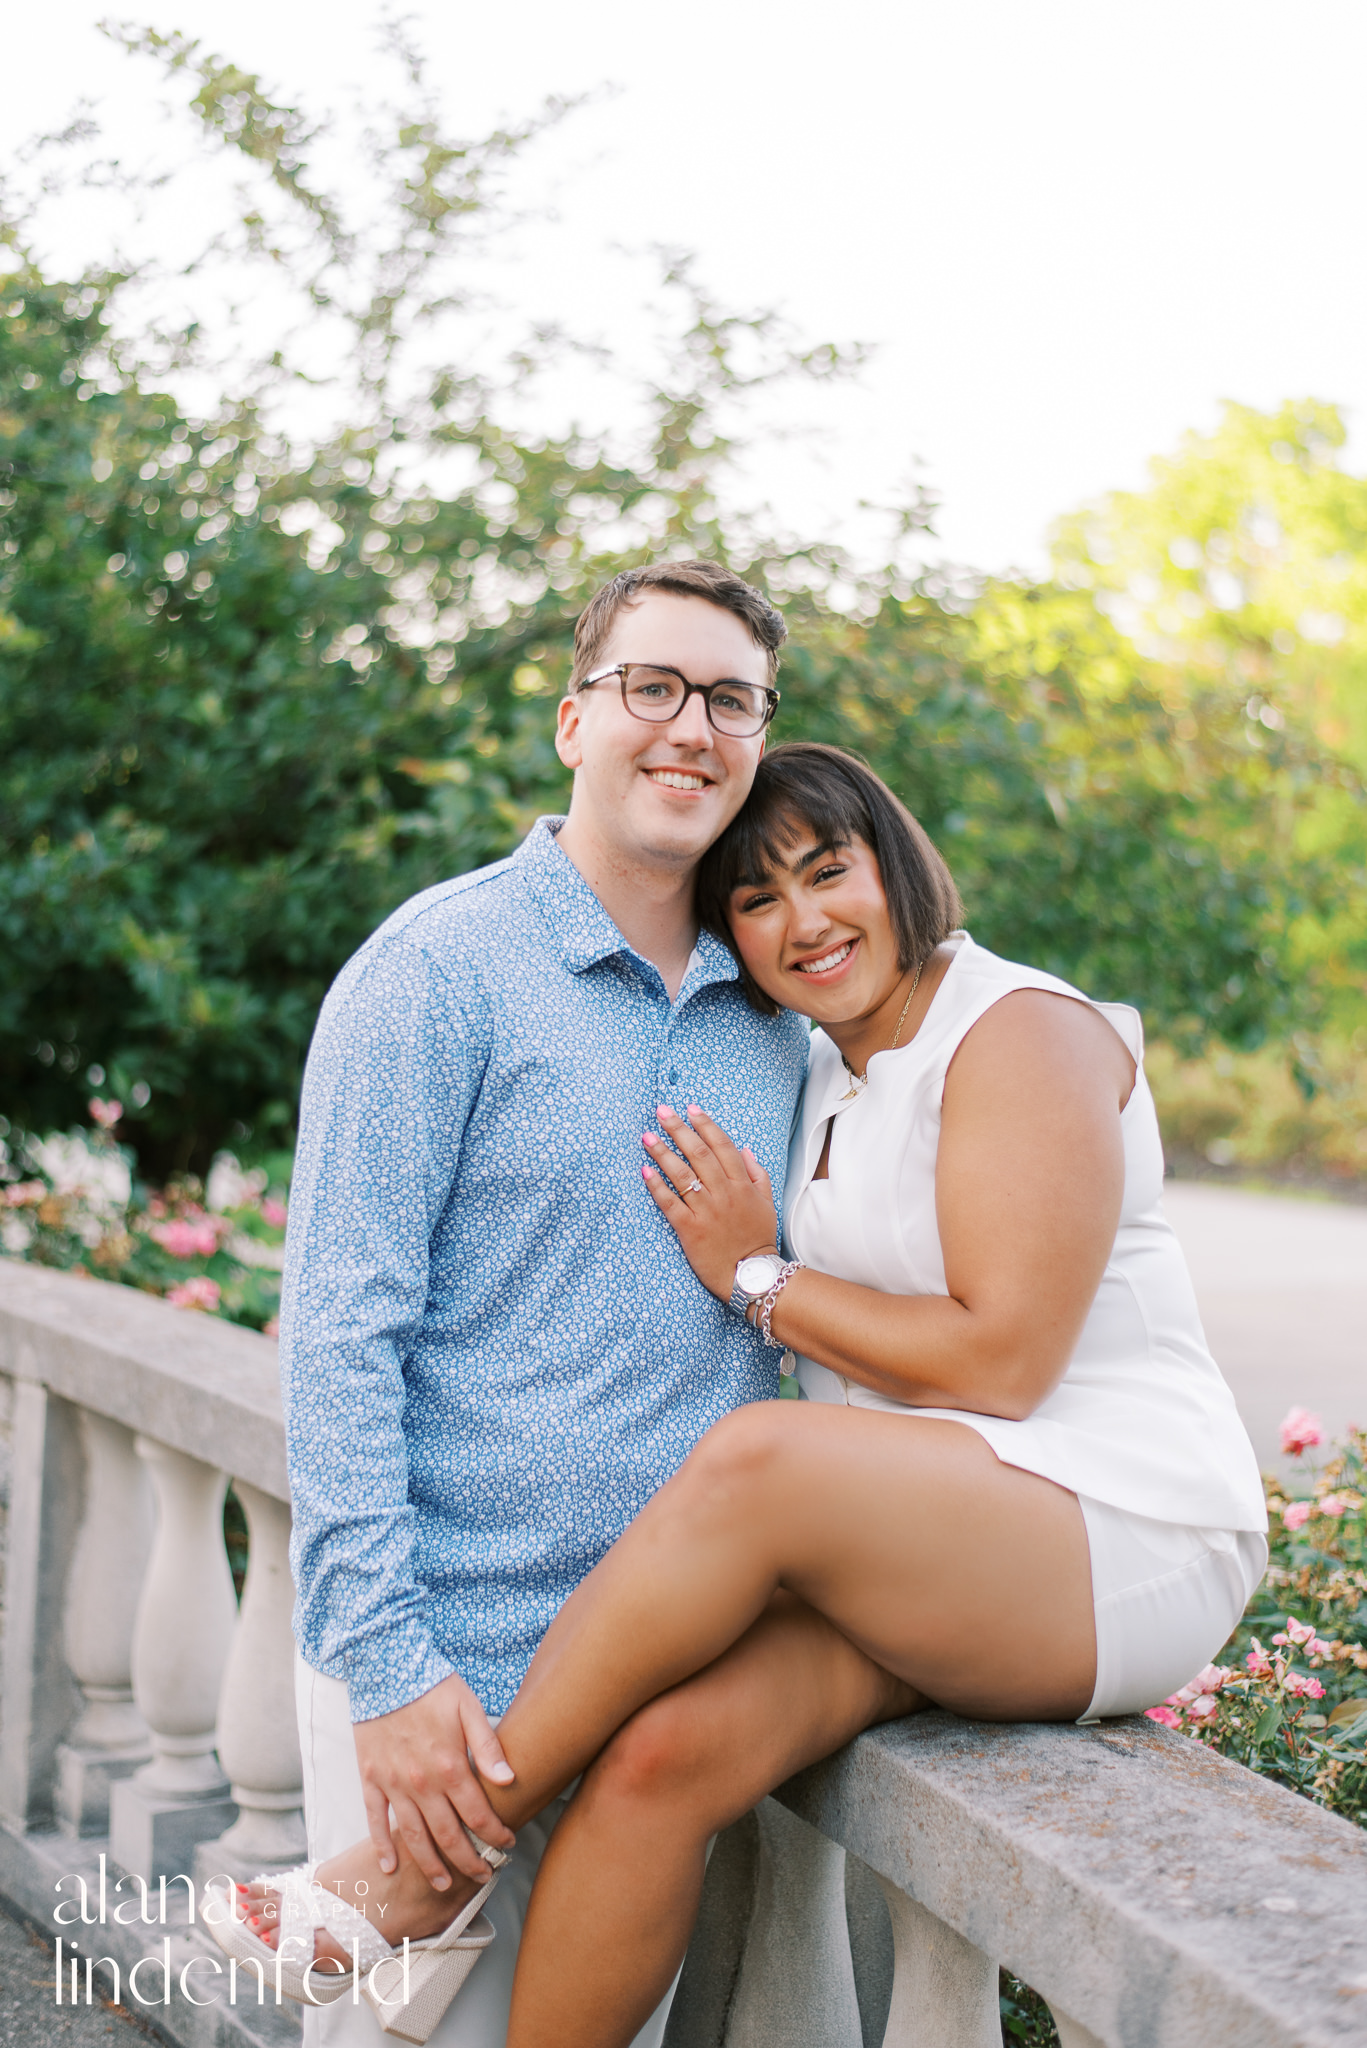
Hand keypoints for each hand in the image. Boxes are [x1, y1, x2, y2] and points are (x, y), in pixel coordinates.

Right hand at [353, 1671, 516, 1889]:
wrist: (385, 1668)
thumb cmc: (432, 1685)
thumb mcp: (469, 1707)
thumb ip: (488, 1746)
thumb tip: (510, 1779)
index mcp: (450, 1766)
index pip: (478, 1813)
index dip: (495, 1833)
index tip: (507, 1844)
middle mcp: (422, 1783)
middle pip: (448, 1835)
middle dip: (468, 1860)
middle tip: (482, 1876)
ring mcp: (394, 1784)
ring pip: (414, 1836)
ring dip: (430, 1864)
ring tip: (444, 1884)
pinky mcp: (371, 1779)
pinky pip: (376, 1820)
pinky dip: (382, 1846)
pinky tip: (390, 1867)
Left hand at [642, 1104, 778, 1301]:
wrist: (751, 1275)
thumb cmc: (757, 1238)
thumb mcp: (767, 1203)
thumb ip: (758, 1174)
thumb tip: (746, 1150)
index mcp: (741, 1185)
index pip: (722, 1146)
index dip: (705, 1125)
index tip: (690, 1109)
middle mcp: (723, 1193)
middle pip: (698, 1153)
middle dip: (678, 1129)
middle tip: (661, 1112)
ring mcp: (706, 1210)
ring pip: (682, 1174)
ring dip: (662, 1152)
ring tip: (647, 1136)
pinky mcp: (689, 1229)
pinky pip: (670, 1203)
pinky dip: (656, 1186)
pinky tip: (644, 1170)